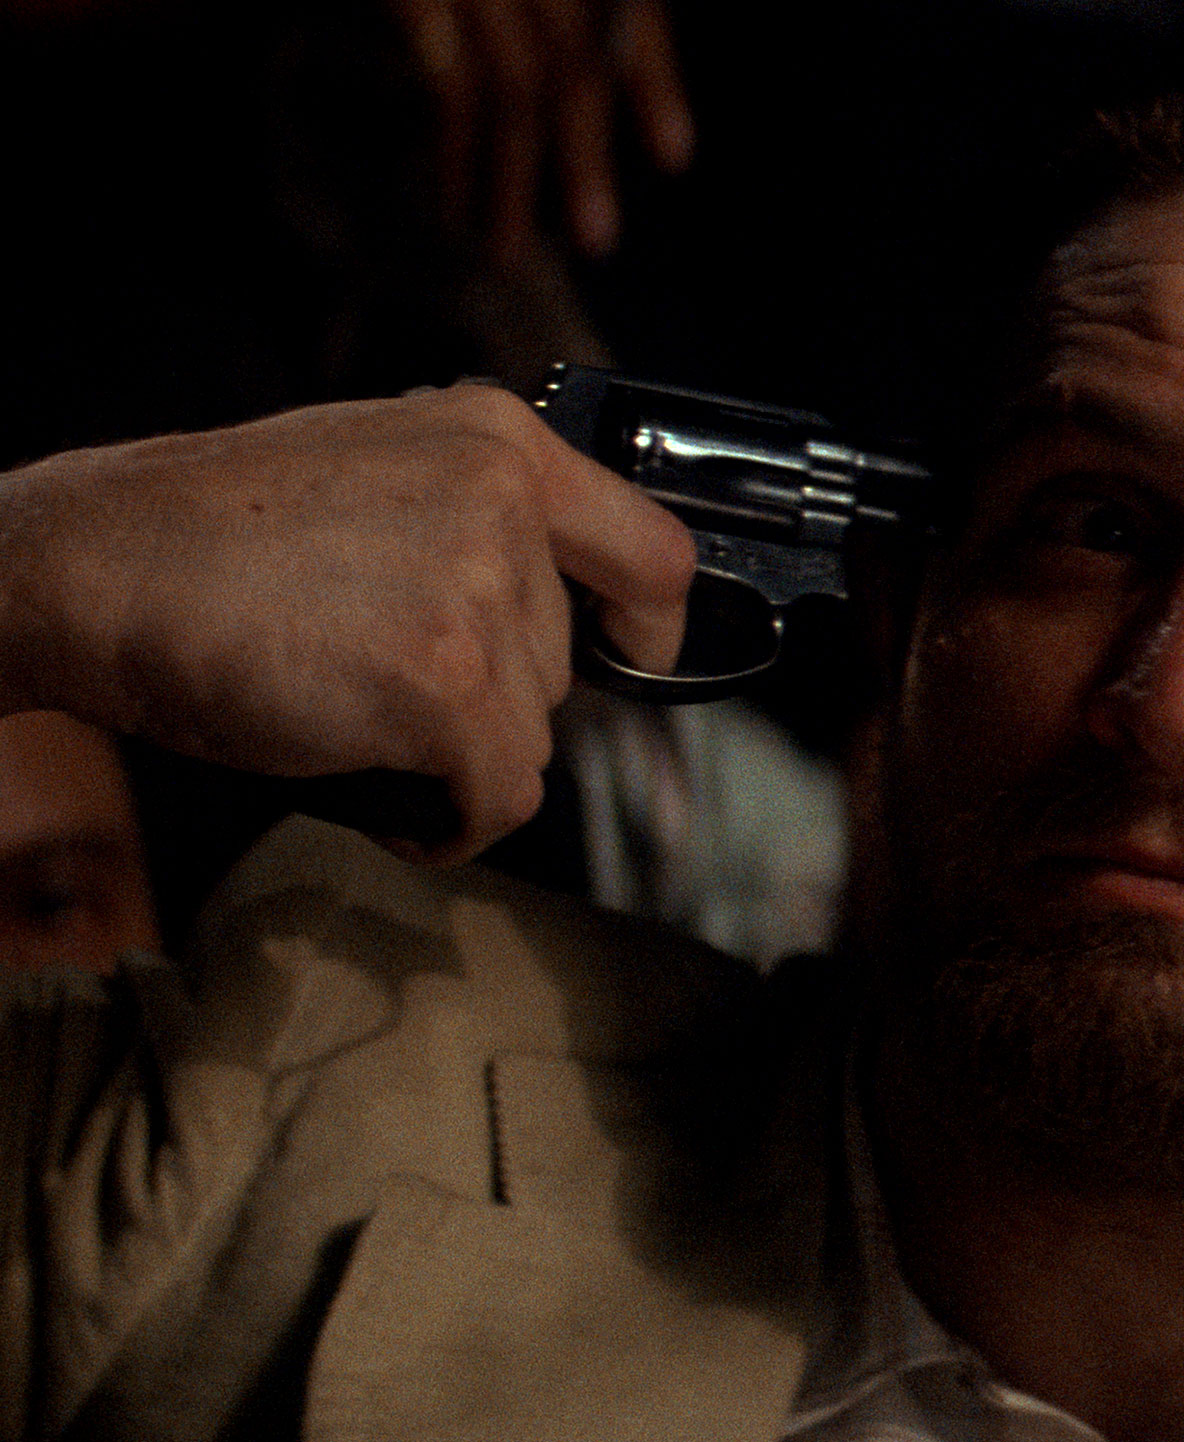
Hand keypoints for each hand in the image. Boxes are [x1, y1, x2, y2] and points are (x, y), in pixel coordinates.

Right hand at [0, 385, 693, 859]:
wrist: (89, 567)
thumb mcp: (379, 476)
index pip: (652, 548)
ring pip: (532, 737)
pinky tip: (388, 803)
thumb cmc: (212, 538)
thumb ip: (481, 523)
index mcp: (498, 439)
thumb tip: (558, 612)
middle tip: (384, 685)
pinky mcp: (445, 681)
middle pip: (565, 664)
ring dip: (458, 758)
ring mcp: (477, 588)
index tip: (636, 659)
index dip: (656, 625)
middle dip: (490, 700)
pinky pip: (501, 796)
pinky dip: (452, 824)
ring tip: (356, 719)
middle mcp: (503, 500)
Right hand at [388, 0, 694, 260]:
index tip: (675, 157)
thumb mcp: (489, 1)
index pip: (630, 5)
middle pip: (573, 59)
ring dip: (514, 178)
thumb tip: (617, 95)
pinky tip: (456, 198)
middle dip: (584, 157)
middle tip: (597, 242)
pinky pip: (450, 80)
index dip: (653, 80)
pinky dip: (458, 146)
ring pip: (516, 83)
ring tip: (505, 250)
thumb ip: (557, 14)